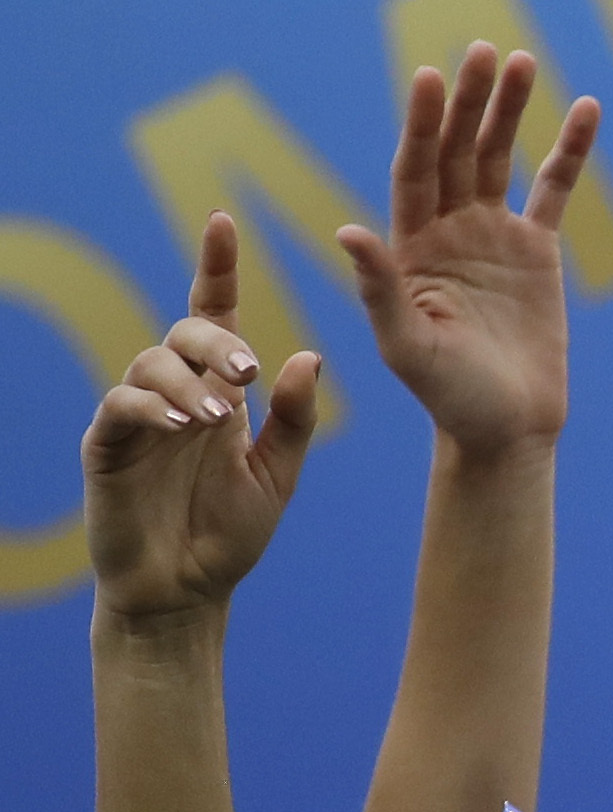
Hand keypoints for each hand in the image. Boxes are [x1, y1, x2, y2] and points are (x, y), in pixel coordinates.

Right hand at [84, 223, 322, 624]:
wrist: (187, 591)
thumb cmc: (231, 533)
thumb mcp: (279, 474)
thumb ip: (295, 419)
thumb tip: (308, 353)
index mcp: (219, 391)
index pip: (214, 314)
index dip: (216, 266)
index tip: (223, 220)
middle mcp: (176, 393)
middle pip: (183, 330)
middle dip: (215, 340)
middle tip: (249, 373)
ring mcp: (136, 417)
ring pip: (150, 362)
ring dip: (187, 381)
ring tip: (219, 418)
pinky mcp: (105, 445)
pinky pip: (119, 405)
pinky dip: (151, 407)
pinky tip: (181, 426)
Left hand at [343, 44, 590, 459]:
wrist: (506, 425)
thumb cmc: (449, 395)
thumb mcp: (406, 345)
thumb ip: (379, 287)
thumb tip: (349, 230)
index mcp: (409, 247)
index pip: (414, 170)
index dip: (421, 124)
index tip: (429, 77)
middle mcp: (447, 230)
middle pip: (457, 150)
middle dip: (470, 101)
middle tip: (483, 50)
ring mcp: (493, 236)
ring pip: (500, 157)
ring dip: (510, 109)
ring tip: (521, 60)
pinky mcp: (538, 251)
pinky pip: (555, 188)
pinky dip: (569, 150)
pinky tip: (585, 108)